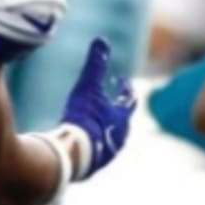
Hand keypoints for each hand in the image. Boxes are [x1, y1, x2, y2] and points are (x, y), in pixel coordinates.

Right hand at [59, 37, 135, 179]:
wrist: (74, 153)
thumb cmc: (84, 118)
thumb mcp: (88, 87)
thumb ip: (95, 65)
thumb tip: (101, 40)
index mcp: (122, 118)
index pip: (129, 99)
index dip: (124, 88)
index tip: (119, 81)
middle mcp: (120, 137)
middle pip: (122, 120)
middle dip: (116, 110)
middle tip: (110, 102)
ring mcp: (109, 153)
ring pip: (112, 137)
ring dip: (106, 128)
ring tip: (97, 123)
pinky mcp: (95, 165)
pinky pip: (98, 151)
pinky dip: (94, 143)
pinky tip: (85, 142)